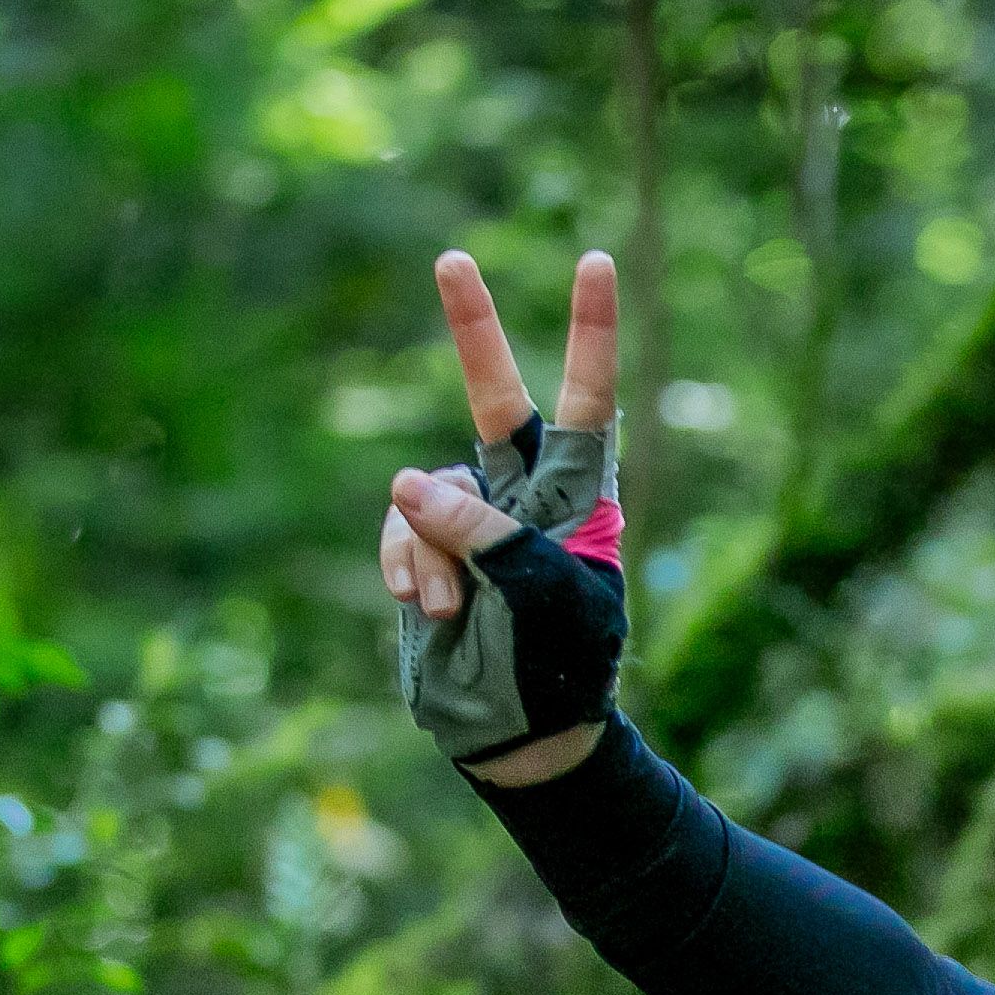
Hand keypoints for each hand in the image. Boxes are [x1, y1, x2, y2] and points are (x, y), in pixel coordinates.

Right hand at [382, 249, 627, 779]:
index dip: (590, 333)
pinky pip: (398, 531)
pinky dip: (402, 565)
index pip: (587, 402)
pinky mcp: (421, 550)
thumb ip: (486, 538)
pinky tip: (423, 607)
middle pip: (493, 398)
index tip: (596, 261)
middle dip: (472, 330)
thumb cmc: (560, 669)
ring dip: (425, 548)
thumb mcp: (543, 601)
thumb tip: (411, 484)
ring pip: (425, 490)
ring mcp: (468, 521)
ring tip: (447, 607)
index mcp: (578, 498)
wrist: (521, 736)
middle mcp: (522, 494)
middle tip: (453, 258)